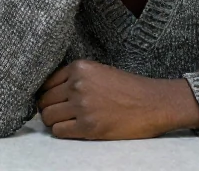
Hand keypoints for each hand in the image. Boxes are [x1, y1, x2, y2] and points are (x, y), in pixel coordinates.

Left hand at [37, 60, 198, 139]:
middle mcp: (78, 84)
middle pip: (44, 100)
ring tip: (68, 122)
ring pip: (48, 117)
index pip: (46, 83)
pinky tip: (75, 129)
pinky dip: (63, 132)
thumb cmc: (129, 88)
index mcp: (80, 67)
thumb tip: (52, 92)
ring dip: (55, 121)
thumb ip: (76, 78)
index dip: (49, 94)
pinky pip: (59, 131)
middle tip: (61, 113)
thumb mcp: (100, 71)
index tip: (55, 100)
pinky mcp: (88, 126)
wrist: (154, 103)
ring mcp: (82, 106)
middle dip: (49, 108)